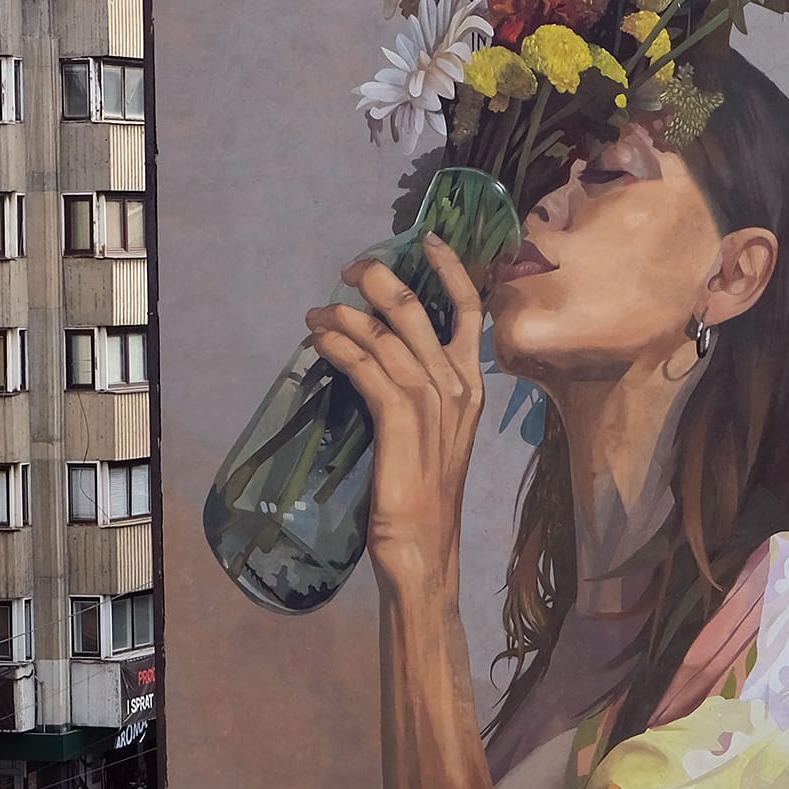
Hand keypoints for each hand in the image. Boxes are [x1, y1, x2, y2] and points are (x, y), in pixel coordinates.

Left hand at [305, 233, 484, 600]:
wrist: (423, 549)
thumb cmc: (423, 497)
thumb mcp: (433, 434)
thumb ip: (420, 391)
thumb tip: (382, 351)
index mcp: (472, 388)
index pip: (471, 312)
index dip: (450, 269)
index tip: (428, 239)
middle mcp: (458, 387)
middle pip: (419, 309)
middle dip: (380, 280)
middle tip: (349, 271)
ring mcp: (432, 403)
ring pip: (386, 335)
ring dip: (346, 315)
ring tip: (316, 313)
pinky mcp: (400, 420)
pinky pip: (366, 366)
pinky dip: (340, 346)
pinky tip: (320, 341)